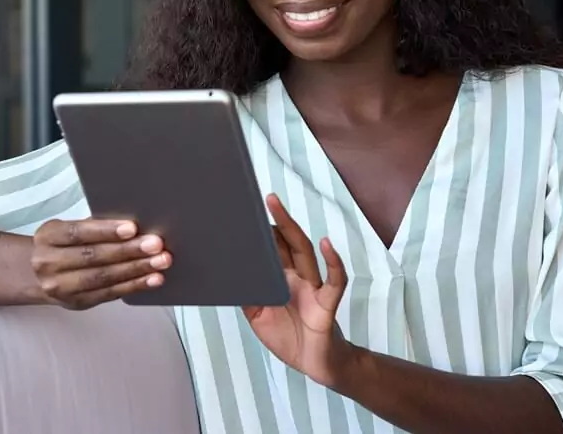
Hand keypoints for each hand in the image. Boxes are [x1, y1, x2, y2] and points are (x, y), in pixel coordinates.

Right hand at [31, 218, 171, 309]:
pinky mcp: (76, 303)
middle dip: (129, 250)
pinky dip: (134, 285)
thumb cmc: (63, 246)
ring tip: (160, 262)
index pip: (78, 232)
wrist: (38, 276)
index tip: (132, 228)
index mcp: (48, 237)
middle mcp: (49, 263)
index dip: (106, 231)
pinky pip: (109, 294)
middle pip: (94, 256)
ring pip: (103, 277)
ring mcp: (61, 287)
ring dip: (136, 269)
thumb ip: (93, 227)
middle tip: (156, 245)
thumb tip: (134, 226)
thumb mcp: (67, 230)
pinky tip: (152, 279)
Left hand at [243, 194, 352, 386]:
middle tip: (264, 197)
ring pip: (305, 252)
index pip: (272, 248)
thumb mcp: (258, 316)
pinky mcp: (326, 303)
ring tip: (279, 208)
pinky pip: (334, 280)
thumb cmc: (288, 337)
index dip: (262, 230)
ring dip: (292, 228)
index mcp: (281, 278)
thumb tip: (228, 273)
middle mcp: (297, 277)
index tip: (246, 211)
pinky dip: (333, 261)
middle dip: (277, 219)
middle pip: (287, 242)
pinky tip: (326, 244)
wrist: (314, 364)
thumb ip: (247, 294)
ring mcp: (313, 287)